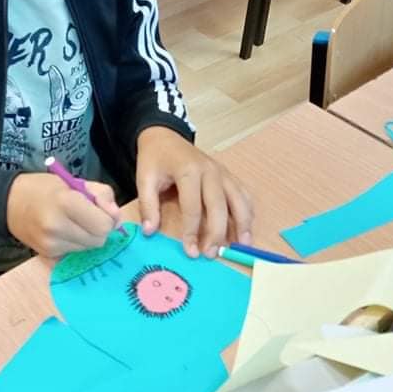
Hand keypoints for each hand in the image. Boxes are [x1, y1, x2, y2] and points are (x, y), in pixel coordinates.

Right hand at [7, 173, 121, 256]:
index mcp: (66, 202)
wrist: (9, 203)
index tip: (100, 210)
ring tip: (73, 223)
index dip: (108, 218)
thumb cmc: (46, 189)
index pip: (104, 225)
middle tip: (87, 217)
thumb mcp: (76, 182)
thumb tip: (117, 219)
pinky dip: (76, 245)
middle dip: (99, 229)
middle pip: (99, 240)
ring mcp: (51, 243)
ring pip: (89, 249)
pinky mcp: (48, 255)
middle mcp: (57, 225)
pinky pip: (76, 254)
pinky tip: (64, 233)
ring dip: (88, 238)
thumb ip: (103, 196)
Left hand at [137, 126, 252, 258]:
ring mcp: (223, 172)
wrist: (165, 137)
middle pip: (219, 206)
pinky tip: (246, 228)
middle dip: (217, 233)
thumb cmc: (155, 159)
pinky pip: (243, 194)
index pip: (193, 207)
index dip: (192, 232)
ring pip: (239, 199)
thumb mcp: (144, 179)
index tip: (190, 252)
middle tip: (212, 255)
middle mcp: (210, 171)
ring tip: (242, 245)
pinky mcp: (228, 175)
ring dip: (243, 223)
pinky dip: (248, 211)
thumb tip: (149, 231)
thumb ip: (147, 205)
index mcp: (188, 171)